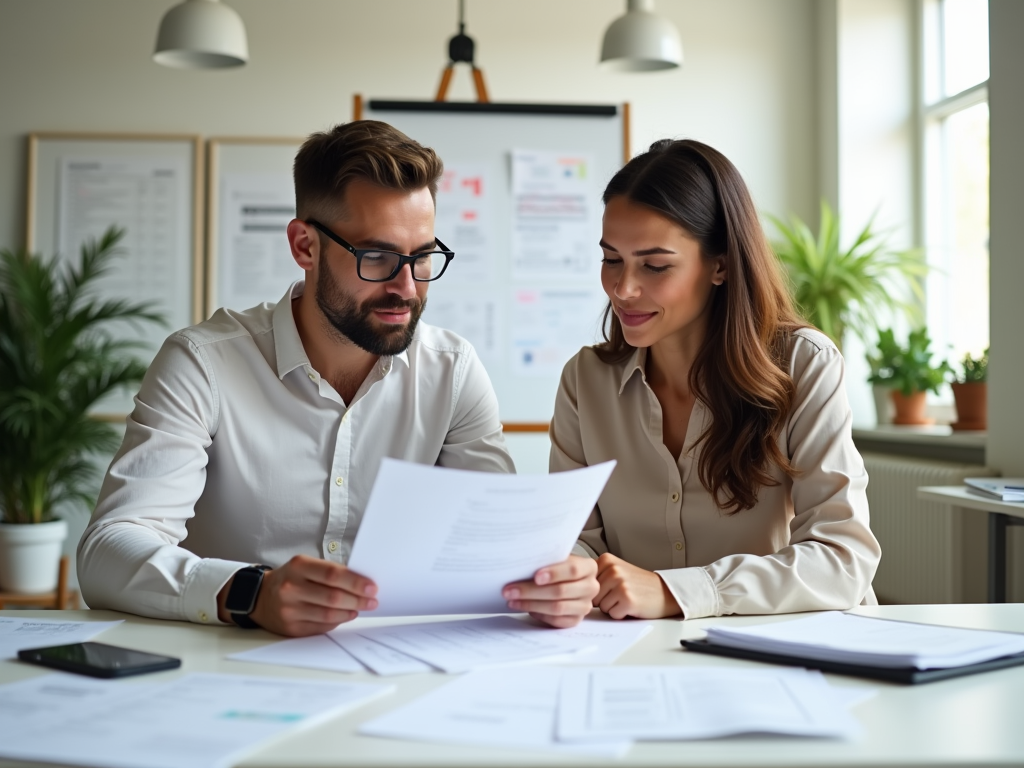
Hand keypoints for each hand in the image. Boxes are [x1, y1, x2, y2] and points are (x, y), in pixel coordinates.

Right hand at [218, 555, 377, 636]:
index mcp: (299, 566)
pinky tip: (345, 616)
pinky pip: (321, 626)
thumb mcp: (306, 566)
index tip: (372, 587)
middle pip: (333, 596)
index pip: (333, 574)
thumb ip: (330, 572)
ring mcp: (289, 609)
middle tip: (372, 601)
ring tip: (360, 608)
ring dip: (350, 612)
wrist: (260, 597)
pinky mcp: (290, 628)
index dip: (356, 582)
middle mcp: (291, 587)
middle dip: (357, 599)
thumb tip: (361, 583)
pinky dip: (337, 621)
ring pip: (329, 614)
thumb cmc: (291, 578)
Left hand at [502, 555, 599, 627]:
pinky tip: (526, 608)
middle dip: (531, 591)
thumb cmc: (557, 567)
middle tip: (510, 590)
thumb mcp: (556, 559)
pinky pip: (556, 620)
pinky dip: (540, 614)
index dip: (553, 573)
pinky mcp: (576, 620)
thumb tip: (521, 564)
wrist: (566, 581)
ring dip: (531, 604)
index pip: (572, 570)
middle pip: (560, 591)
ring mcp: (585, 605)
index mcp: (589, 567)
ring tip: (512, 600)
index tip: (535, 576)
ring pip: (557, 607)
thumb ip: (546, 560)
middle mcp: (591, 587)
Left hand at [594, 553, 681, 619]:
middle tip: (622, 593)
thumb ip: (596, 574)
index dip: (599, 590)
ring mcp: (620, 584)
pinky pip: (613, 615)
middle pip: (592, 597)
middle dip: (605, 600)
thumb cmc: (637, 584)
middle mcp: (613, 570)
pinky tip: (632, 605)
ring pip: (602, 607)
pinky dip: (621, 614)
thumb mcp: (615, 569)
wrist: (664, 591)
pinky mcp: (628, 600)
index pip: (586, 584)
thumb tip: (572, 585)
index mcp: (606, 560)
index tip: (612, 585)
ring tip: (627, 598)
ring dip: (613, 607)